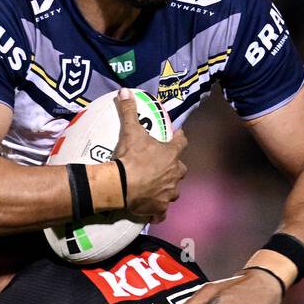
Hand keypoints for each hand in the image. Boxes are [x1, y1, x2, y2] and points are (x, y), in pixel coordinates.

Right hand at [113, 89, 187, 221]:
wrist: (121, 185)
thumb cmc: (130, 157)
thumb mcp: (130, 131)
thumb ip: (129, 111)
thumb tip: (124, 91)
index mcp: (172, 154)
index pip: (182, 142)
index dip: (179, 138)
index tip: (177, 136)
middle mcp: (175, 174)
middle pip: (181, 169)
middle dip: (174, 168)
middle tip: (162, 166)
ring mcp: (168, 193)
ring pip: (173, 191)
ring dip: (167, 189)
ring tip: (157, 188)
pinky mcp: (159, 209)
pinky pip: (162, 213)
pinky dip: (158, 212)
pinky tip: (153, 213)